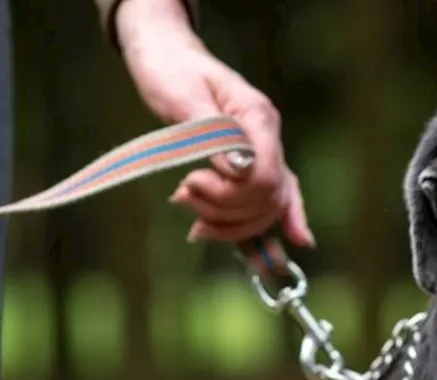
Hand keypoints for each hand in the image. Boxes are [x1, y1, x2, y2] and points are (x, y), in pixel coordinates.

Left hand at [115, 0, 312, 246]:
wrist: (167, 60)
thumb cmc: (172, 72)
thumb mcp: (185, 99)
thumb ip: (214, 137)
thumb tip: (239, 172)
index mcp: (259, 118)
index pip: (268, 174)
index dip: (234, 193)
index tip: (191, 182)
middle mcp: (269, 140)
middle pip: (268, 198)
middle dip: (224, 208)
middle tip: (181, 194)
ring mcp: (263, 156)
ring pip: (266, 210)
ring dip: (227, 223)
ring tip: (188, 210)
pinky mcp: (249, 171)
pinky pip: (266, 209)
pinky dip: (263, 235)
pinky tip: (266, 261)